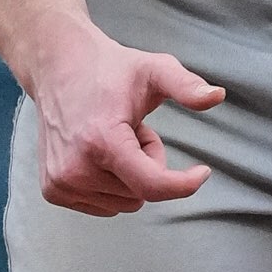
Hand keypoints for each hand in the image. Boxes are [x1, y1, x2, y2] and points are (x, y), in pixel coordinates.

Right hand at [27, 21, 224, 215]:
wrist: (57, 66)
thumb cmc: (108, 69)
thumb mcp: (154, 70)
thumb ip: (187, 85)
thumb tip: (217, 95)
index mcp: (101, 141)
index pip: (152, 186)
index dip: (183, 184)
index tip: (202, 173)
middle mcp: (75, 168)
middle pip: (141, 193)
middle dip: (147, 165)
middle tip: (132, 130)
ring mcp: (61, 182)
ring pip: (124, 202)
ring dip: (128, 174)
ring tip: (113, 137)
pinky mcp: (54, 190)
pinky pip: (104, 206)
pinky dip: (109, 183)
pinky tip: (97, 150)